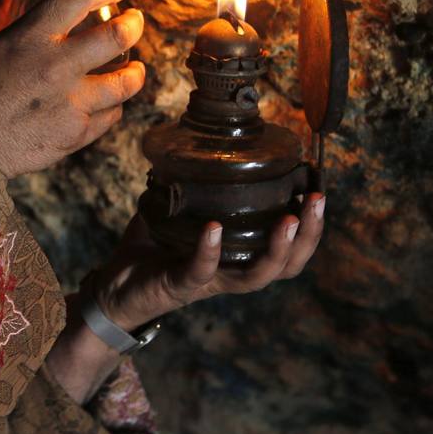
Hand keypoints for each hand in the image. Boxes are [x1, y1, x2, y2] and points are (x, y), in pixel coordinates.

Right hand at [0, 0, 144, 177]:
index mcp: (30, 36)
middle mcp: (57, 65)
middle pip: (118, 35)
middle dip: (134, 24)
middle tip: (134, 22)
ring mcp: (71, 102)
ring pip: (127, 81)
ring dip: (136, 71)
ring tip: (135, 68)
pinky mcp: (76, 134)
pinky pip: (111, 116)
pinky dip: (113, 107)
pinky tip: (108, 103)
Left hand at [91, 194, 326, 330]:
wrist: (113, 289)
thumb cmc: (149, 251)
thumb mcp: (176, 215)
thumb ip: (189, 187)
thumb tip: (194, 144)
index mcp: (238, 256)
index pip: (288, 248)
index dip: (310, 224)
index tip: (319, 189)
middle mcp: (232, 273)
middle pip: (287, 265)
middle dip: (308, 234)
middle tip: (318, 200)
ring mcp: (209, 282)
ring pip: (257, 275)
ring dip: (278, 248)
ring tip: (290, 220)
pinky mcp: (180, 286)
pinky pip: (201, 271)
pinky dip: (210, 251)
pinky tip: (215, 229)